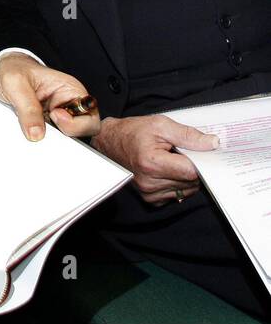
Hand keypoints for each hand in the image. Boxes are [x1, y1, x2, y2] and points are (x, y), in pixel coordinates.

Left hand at [0, 52, 100, 140]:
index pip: (90, 118)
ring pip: (65, 139)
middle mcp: (69, 106)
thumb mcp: (15, 82)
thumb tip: (37, 134)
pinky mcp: (46, 125)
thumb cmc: (14, 69)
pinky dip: (39, 138)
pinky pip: (49, 140)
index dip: (76, 124)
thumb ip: (28, 108)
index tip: (54, 116)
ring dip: (49, 138)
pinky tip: (27, 129)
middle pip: (81, 133)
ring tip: (30, 125)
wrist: (3, 71)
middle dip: (62, 134)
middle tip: (40, 126)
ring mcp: (58, 118)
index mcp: (71, 91)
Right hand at [93, 115, 216, 205]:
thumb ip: (189, 135)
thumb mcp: (161, 125)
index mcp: (152, 163)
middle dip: (192, 168)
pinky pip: (176, 195)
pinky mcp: (149, 198)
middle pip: (191, 182)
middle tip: (180, 154)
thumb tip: (213, 144)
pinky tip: (167, 172)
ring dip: (185, 177)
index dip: (199, 161)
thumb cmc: (133, 131)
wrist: (110, 142)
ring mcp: (148, 192)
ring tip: (171, 161)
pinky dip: (177, 185)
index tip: (198, 152)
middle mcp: (149, 181)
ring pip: (186, 190)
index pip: (192, 171)